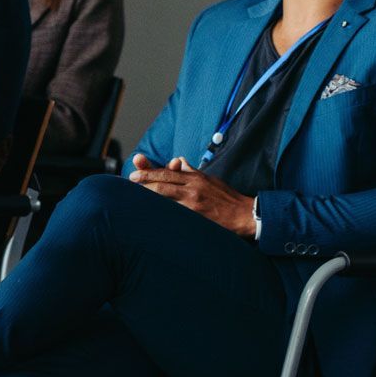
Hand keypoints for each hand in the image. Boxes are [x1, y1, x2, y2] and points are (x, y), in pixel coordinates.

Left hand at [127, 153, 254, 236]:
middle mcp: (193, 187)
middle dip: (145, 179)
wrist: (245, 214)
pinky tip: (149, 212)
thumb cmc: (227, 197)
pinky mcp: (196, 215)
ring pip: (166, 195)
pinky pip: (175, 212)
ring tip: (134, 194)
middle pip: (163, 180)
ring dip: (149, 194)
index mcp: (196, 177)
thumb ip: (192, 171)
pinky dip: (161, 211)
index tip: (137, 167)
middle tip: (130, 178)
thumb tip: (179, 161)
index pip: (168, 171)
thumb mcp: (210, 179)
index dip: (151, 169)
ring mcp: (194, 201)